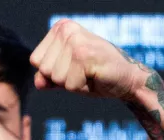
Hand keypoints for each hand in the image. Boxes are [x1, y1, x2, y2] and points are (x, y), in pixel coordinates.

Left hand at [30, 19, 151, 100]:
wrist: (128, 79)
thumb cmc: (96, 76)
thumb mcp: (65, 75)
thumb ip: (47, 77)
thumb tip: (38, 82)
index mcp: (61, 28)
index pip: (35, 60)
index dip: (53, 73)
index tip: (74, 67)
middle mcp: (66, 29)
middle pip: (43, 69)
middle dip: (62, 79)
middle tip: (84, 71)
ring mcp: (76, 41)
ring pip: (56, 78)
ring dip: (73, 83)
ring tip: (90, 73)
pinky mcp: (85, 55)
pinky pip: (70, 85)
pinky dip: (82, 87)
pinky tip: (96, 76)